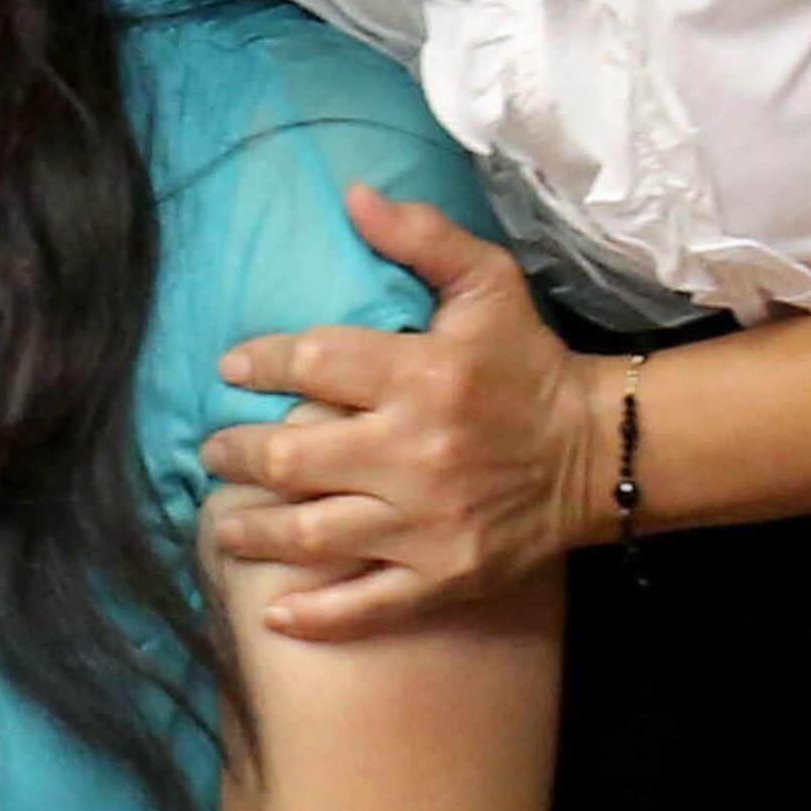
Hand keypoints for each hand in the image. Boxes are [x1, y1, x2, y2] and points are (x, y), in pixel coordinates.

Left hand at [198, 185, 610, 639]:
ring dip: (254, 533)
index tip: (231, 369)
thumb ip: (420, 237)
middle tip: (212, 452)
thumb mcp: (488, 284)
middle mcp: (415, 452)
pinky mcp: (443, 576)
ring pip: (315, 535)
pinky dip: (317, 614)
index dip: (262, 363)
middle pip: (295, 458)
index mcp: (422, 375)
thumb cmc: (528, 364)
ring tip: (221, 525)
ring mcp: (427, 523)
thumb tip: (352, 195)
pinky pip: (367, 604)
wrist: (599, 451)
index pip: (315, 362)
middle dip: (238, 455)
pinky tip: (272, 612)